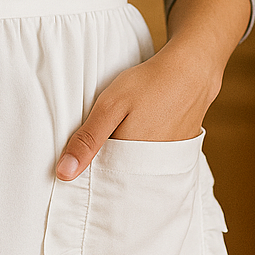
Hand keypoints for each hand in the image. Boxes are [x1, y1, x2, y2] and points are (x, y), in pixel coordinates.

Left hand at [55, 0, 250, 180]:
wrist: (191, 71)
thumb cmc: (148, 84)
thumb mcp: (110, 106)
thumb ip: (87, 139)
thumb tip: (63, 173)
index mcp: (133, 162)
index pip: (103, 183)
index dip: (89, 174)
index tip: (78, 165)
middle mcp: (153, 170)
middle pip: (122, 180)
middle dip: (107, 171)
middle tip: (101, 146)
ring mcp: (169, 163)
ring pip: (138, 172)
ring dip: (125, 162)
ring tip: (120, 138)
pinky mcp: (179, 154)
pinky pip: (155, 164)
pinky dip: (143, 156)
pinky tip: (139, 135)